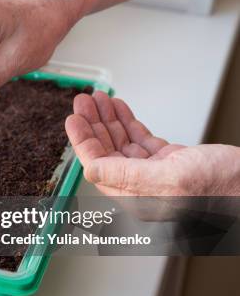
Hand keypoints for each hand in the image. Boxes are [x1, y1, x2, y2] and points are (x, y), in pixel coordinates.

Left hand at [65, 92, 239, 196]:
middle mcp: (141, 187)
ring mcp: (155, 173)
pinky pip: (140, 140)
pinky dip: (129, 122)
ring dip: (109, 120)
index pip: (98, 166)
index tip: (73, 119)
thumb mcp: (168, 178)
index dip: (83, 141)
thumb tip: (90, 171)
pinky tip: (120, 109)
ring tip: (99, 99)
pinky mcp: (169, 162)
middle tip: (83, 101)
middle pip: (107, 152)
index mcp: (136, 196)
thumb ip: (126, 176)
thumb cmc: (221, 187)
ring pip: (122, 143)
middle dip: (93, 124)